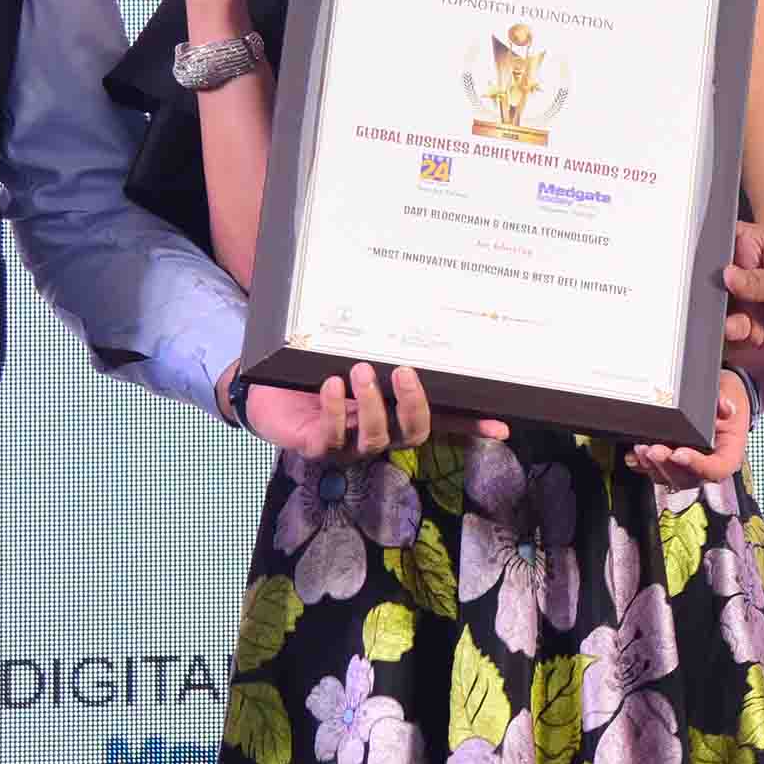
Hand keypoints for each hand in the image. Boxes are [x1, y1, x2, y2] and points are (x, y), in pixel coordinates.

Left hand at [232, 361, 504, 458]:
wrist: (262, 388)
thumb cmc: (313, 369)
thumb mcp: (348, 354)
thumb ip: (376, 347)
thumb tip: (409, 315)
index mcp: (393, 412)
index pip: (440, 421)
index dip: (470, 426)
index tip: (501, 425)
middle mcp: (379, 432)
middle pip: (415, 433)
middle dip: (413, 405)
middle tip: (402, 371)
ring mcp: (350, 445)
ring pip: (376, 438)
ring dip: (371, 403)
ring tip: (360, 369)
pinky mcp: (318, 448)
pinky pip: (333, 437)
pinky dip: (335, 410)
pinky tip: (331, 385)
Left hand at [626, 370, 751, 489]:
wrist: (722, 395)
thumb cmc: (728, 399)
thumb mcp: (731, 393)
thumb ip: (725, 401)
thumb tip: (725, 408)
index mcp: (728, 455)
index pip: (716, 470)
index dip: (696, 465)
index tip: (679, 453)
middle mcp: (709, 466)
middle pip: (688, 478)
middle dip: (666, 466)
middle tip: (653, 450)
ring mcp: (689, 467)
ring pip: (669, 478)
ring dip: (652, 466)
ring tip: (641, 449)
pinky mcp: (673, 462)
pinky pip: (657, 471)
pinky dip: (643, 465)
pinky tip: (634, 456)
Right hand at [721, 224, 763, 359]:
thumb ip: (761, 280)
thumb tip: (729, 276)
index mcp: (759, 246)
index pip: (725, 241)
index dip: (712, 251)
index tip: (708, 265)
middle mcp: (750, 272)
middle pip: (716, 279)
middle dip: (713, 290)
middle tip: (718, 297)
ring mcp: (751, 300)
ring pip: (721, 306)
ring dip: (721, 314)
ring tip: (734, 318)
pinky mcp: (754, 325)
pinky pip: (733, 329)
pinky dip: (730, 332)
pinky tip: (738, 329)